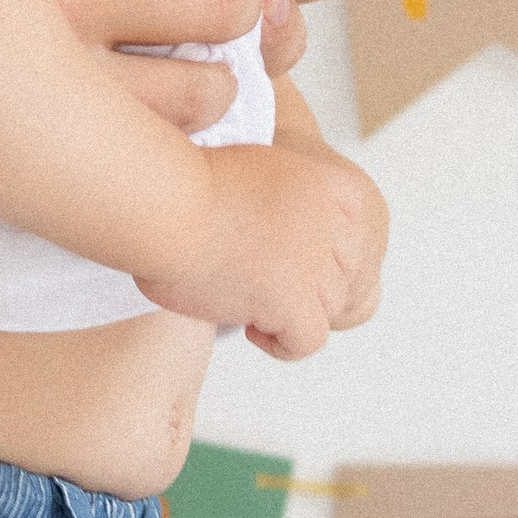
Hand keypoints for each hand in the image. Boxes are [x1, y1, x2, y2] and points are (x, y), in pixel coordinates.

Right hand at [133, 134, 384, 357]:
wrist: (162, 201)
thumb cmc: (182, 187)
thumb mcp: (256, 174)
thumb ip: (286, 205)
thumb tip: (285, 246)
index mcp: (326, 182)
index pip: (356, 239)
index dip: (320, 260)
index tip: (278, 258)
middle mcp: (329, 219)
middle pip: (342, 277)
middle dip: (306, 287)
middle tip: (259, 283)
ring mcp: (313, 261)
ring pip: (327, 309)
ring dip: (290, 313)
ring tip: (247, 302)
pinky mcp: (291, 298)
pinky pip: (308, 340)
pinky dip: (282, 343)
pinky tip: (249, 326)